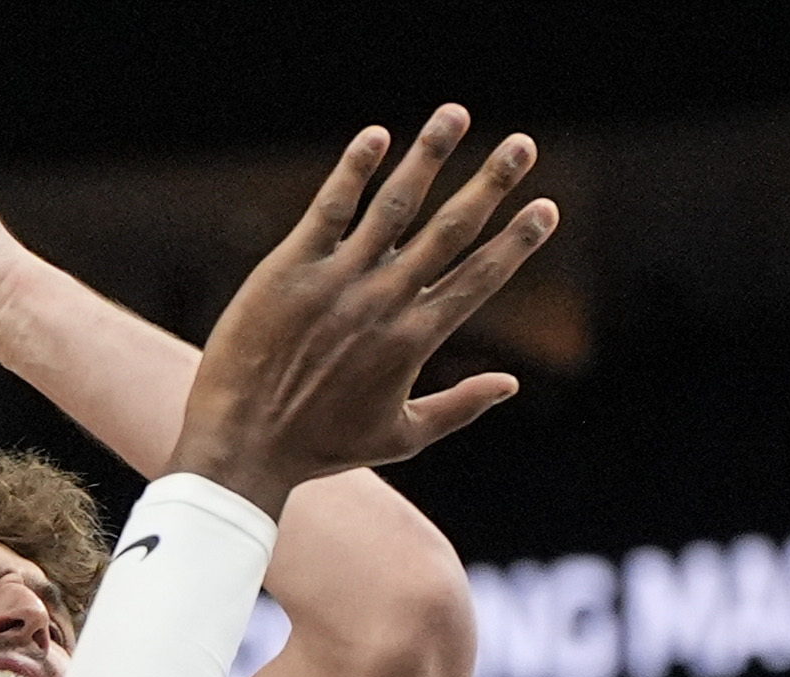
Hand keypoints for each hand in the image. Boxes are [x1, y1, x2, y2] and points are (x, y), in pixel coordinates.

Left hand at [171, 107, 555, 518]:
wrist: (242, 444)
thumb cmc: (321, 447)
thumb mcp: (400, 438)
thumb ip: (460, 407)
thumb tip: (512, 385)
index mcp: (415, 340)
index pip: (479, 279)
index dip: (517, 241)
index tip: (547, 208)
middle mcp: (384, 302)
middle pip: (450, 231)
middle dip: (491, 184)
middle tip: (524, 145)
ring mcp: (337, 280)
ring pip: (395, 205)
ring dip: (429, 156)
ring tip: (457, 114)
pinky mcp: (291, 267)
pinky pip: (329, 208)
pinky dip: (355, 169)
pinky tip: (379, 134)